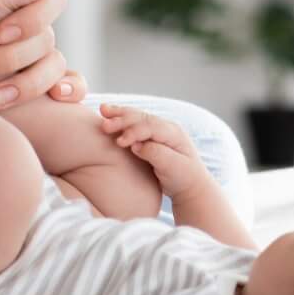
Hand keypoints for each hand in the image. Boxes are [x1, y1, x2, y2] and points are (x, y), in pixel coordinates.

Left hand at [0, 0, 88, 109]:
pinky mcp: (42, 83)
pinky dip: (73, 87)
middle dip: (15, 55)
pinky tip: (57, 96)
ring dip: (29, 83)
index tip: (0, 33)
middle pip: (48, 37)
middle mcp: (36, 26)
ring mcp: (40, 56)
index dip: (32, 17)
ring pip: (56, 64)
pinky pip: (76, 84)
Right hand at [97, 102, 213, 200]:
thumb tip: (136, 146)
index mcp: (173, 134)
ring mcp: (157, 129)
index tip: (119, 142)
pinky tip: (107, 115)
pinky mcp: (149, 135)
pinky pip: (133, 123)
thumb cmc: (184, 178)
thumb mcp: (174, 168)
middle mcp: (165, 127)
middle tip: (104, 126)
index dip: (134, 132)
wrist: (190, 184)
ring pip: (136, 117)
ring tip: (102, 110)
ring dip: (119, 114)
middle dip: (122, 120)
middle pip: (141, 118)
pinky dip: (120, 119)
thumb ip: (156, 155)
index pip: (151, 127)